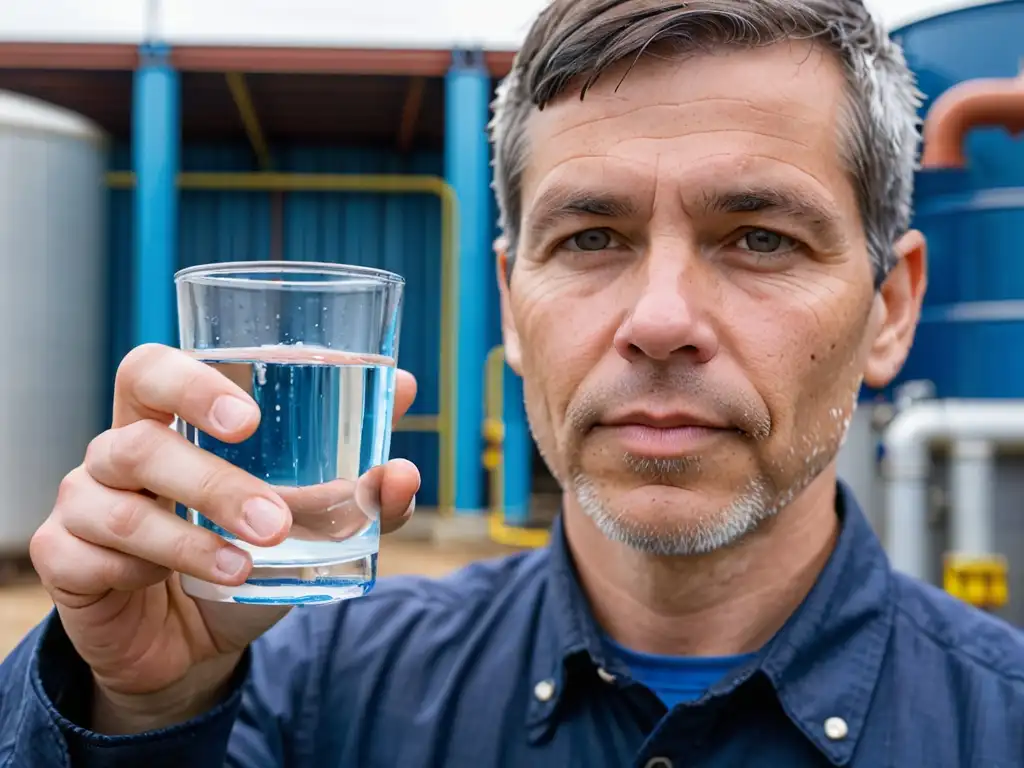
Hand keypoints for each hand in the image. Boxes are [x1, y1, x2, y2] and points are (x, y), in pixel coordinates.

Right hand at [29, 344, 419, 731]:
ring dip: (193, 541)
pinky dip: (145, 574)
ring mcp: (83, 504)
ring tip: (250, 565)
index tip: (251, 420)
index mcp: (168, 422)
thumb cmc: (246, 556)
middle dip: (208, 478)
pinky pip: (92, 559)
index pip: (153, 371)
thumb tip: (408, 423)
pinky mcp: (64, 559)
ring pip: (121, 509)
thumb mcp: (308, 524)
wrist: (193, 644)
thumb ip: (359, 481)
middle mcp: (117, 453)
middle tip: (273, 515)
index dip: (192, 383)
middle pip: (137, 438)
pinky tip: (174, 588)